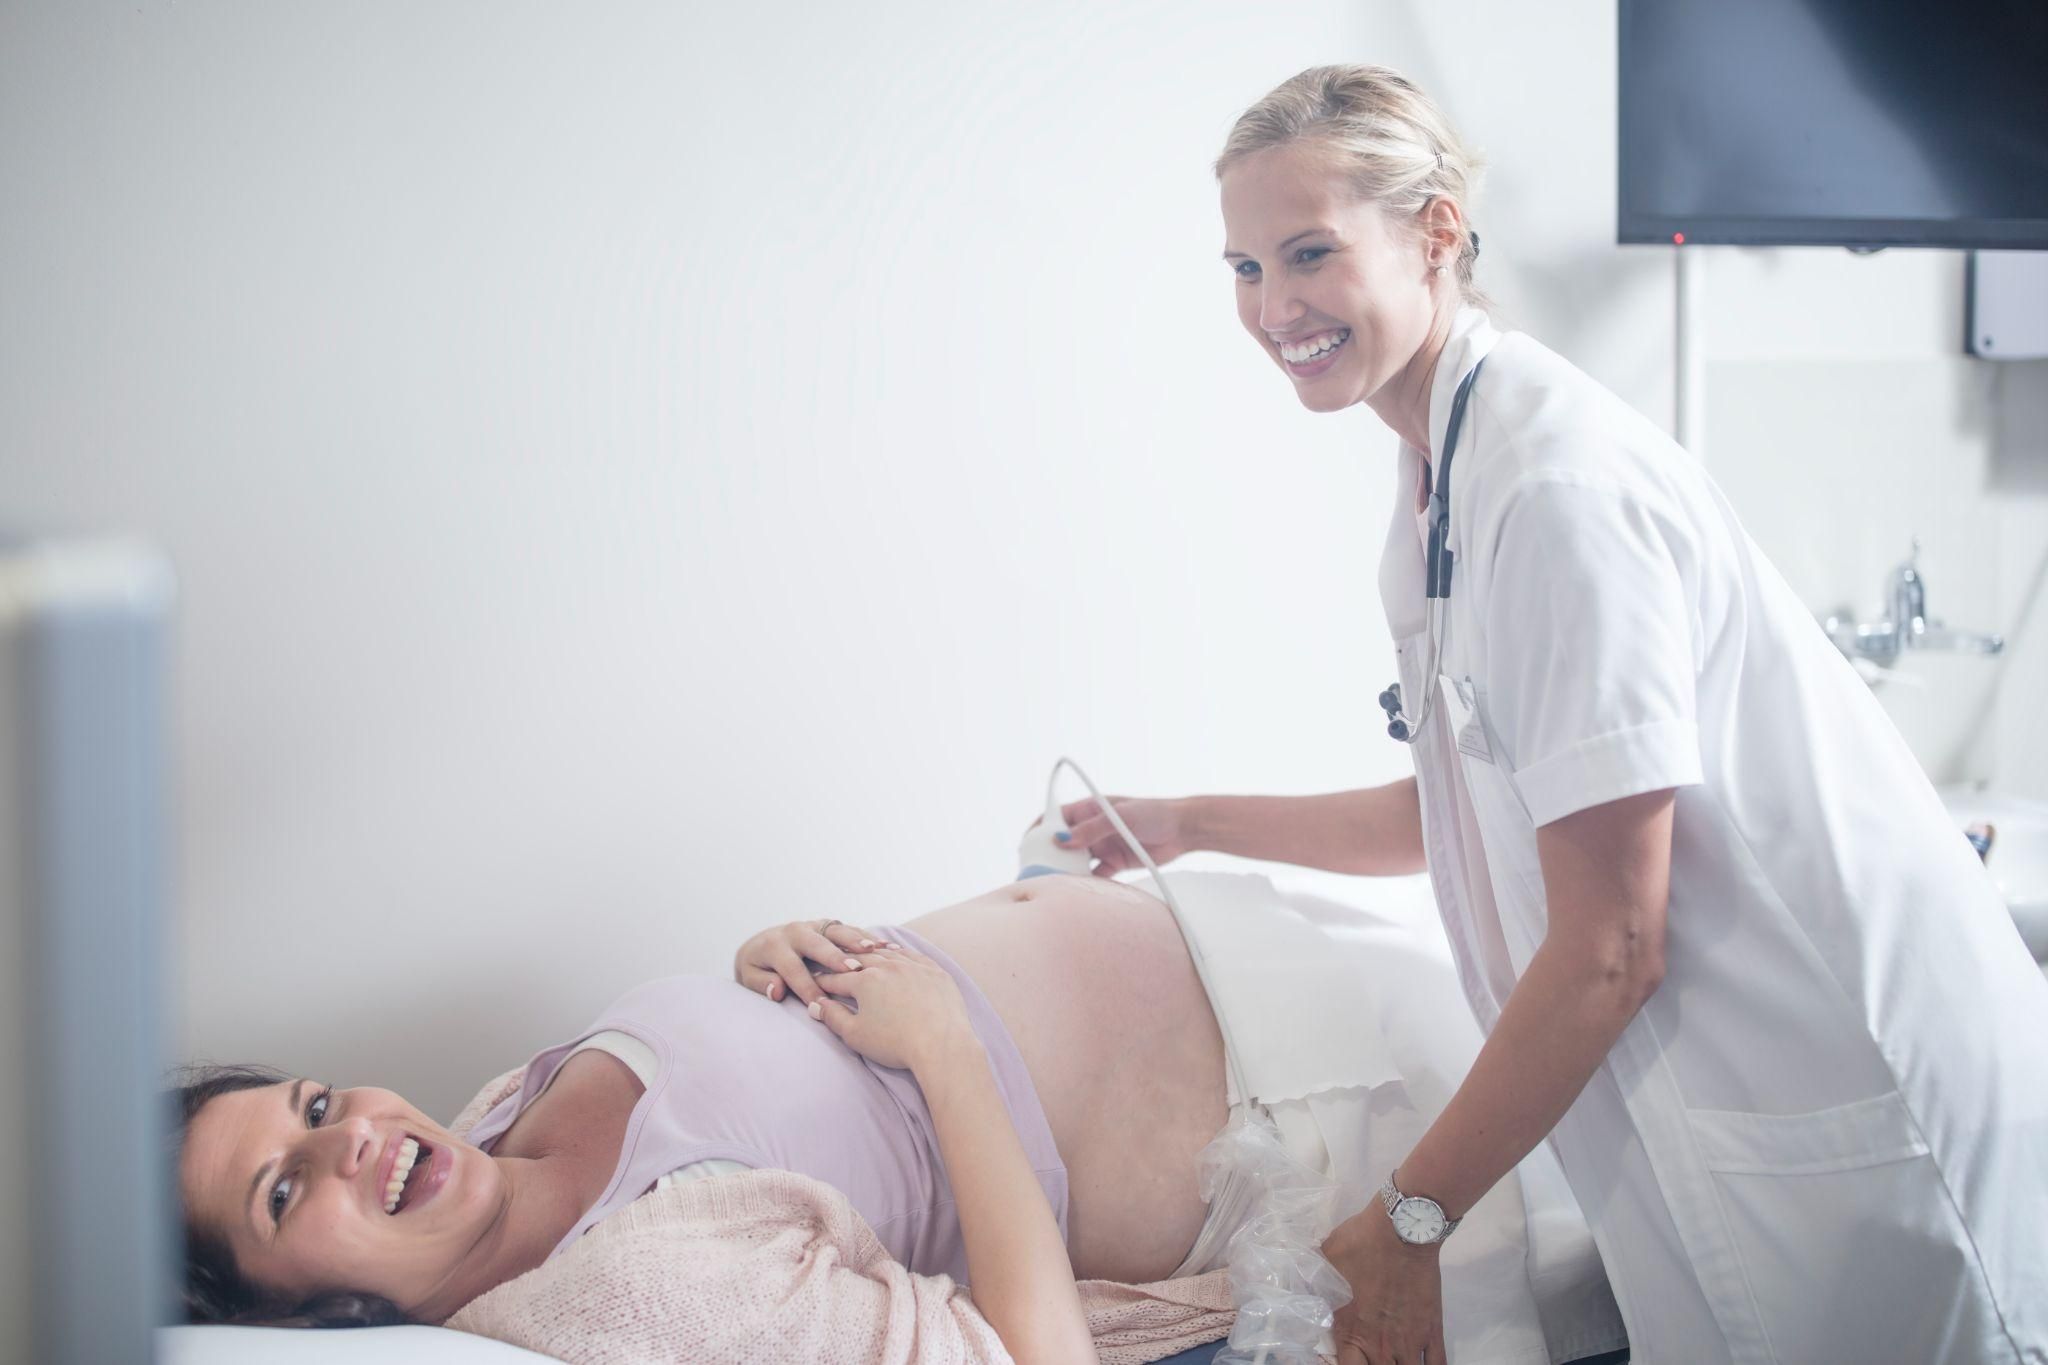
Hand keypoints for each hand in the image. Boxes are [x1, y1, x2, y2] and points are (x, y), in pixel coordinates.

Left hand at [734, 919, 894, 1008]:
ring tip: (875, 951)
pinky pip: (851, 930)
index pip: (792, 968)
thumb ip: (760, 983)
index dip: (806, 986)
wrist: (762, 944)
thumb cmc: (759, 967)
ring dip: (856, 941)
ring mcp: (815, 925)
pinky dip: (868, 938)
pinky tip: (887, 947)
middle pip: (818, 943)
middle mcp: (796, 930)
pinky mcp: (829, 925)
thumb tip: (776, 990)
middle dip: (835, 956)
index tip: (821, 1003)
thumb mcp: (750, 976)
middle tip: (853, 969)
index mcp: (774, 945)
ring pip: (838, 931)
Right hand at [807, 946, 976, 1074]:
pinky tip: (896, 955)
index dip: (824, 980)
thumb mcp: (856, 1035)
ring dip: (873, 954)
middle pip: (861, 960)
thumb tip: (816, 1005)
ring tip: (863, 955)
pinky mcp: (935, 971)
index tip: (816, 981)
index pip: (838, 978)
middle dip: (845, 963)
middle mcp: (889, 966)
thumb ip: (833, 1017)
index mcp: (865, 980)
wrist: (941, 1045)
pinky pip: (914, 956)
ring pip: (887, 954)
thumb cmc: (896, 1043)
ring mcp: (914, 966)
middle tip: (836, 965)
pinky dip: (900, 954)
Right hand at [1028, 795, 1194, 876]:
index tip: (1026, 844)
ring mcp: (1102, 846)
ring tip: (1053, 886)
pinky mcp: (1114, 862)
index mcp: (1089, 809)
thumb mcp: (1120, 817)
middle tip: (1035, 871)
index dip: (1039, 829)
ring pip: (1076, 861)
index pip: (1055, 817)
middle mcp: (1091, 828)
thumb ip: (1091, 830)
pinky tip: (1079, 892)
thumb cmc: (1153, 813)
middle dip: (1048, 855)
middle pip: (1062, 843)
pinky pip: (1094, 875)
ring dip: (1066, 872)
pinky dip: (1086, 883)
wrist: (1183, 830)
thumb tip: (1061, 840)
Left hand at [1322, 1205, 1446, 1364]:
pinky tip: (1418, 1361)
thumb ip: (1313, 1284)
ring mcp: (1410, 1341)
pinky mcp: (1432, 1331)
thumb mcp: (1323, 1262)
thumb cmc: (1358, 1244)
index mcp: (1351, 1333)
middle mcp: (1381, 1346)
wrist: (1401, 1231)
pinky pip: (1436, 1364)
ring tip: (1393, 1356)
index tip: (1342, 1357)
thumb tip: (1297, 1285)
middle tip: (1369, 1352)